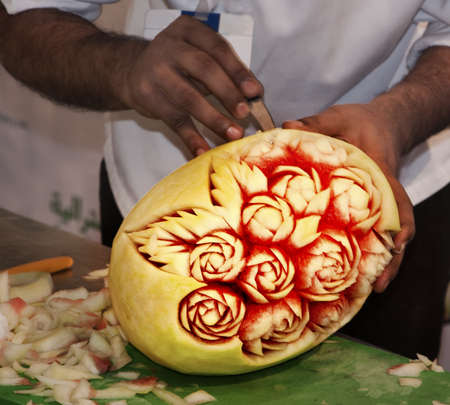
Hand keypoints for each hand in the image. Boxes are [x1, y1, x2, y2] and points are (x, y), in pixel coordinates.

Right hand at [121, 15, 262, 155]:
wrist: (132, 71)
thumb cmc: (175, 63)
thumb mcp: (196, 53)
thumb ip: (223, 69)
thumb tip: (252, 95)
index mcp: (188, 30)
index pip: (217, 49)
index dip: (237, 71)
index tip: (254, 91)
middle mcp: (170, 47)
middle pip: (204, 69)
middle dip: (228, 93)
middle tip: (244, 112)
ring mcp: (156, 73)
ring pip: (189, 98)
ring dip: (214, 119)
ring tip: (233, 133)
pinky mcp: (149, 98)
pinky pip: (175, 121)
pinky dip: (191, 138)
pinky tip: (204, 151)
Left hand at [283, 103, 414, 292]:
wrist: (382, 123)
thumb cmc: (361, 122)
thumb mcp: (339, 117)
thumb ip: (315, 122)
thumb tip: (285, 127)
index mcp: (379, 172)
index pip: (397, 199)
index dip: (402, 224)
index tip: (397, 245)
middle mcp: (383, 193)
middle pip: (397, 228)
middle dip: (391, 258)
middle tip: (377, 285)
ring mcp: (379, 202)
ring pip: (388, 235)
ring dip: (382, 261)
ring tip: (371, 289)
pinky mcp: (370, 206)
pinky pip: (373, 229)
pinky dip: (368, 249)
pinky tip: (353, 269)